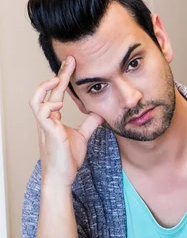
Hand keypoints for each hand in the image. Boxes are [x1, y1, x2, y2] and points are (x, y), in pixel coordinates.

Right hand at [29, 56, 103, 187]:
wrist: (62, 176)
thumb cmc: (68, 159)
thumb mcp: (82, 136)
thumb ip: (89, 123)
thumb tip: (99, 112)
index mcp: (53, 118)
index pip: (57, 92)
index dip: (63, 77)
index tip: (73, 63)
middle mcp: (47, 119)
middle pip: (47, 91)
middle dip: (58, 74)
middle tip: (70, 61)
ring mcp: (45, 125)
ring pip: (36, 100)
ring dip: (46, 88)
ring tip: (58, 80)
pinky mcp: (48, 132)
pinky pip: (42, 113)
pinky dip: (50, 105)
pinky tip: (60, 103)